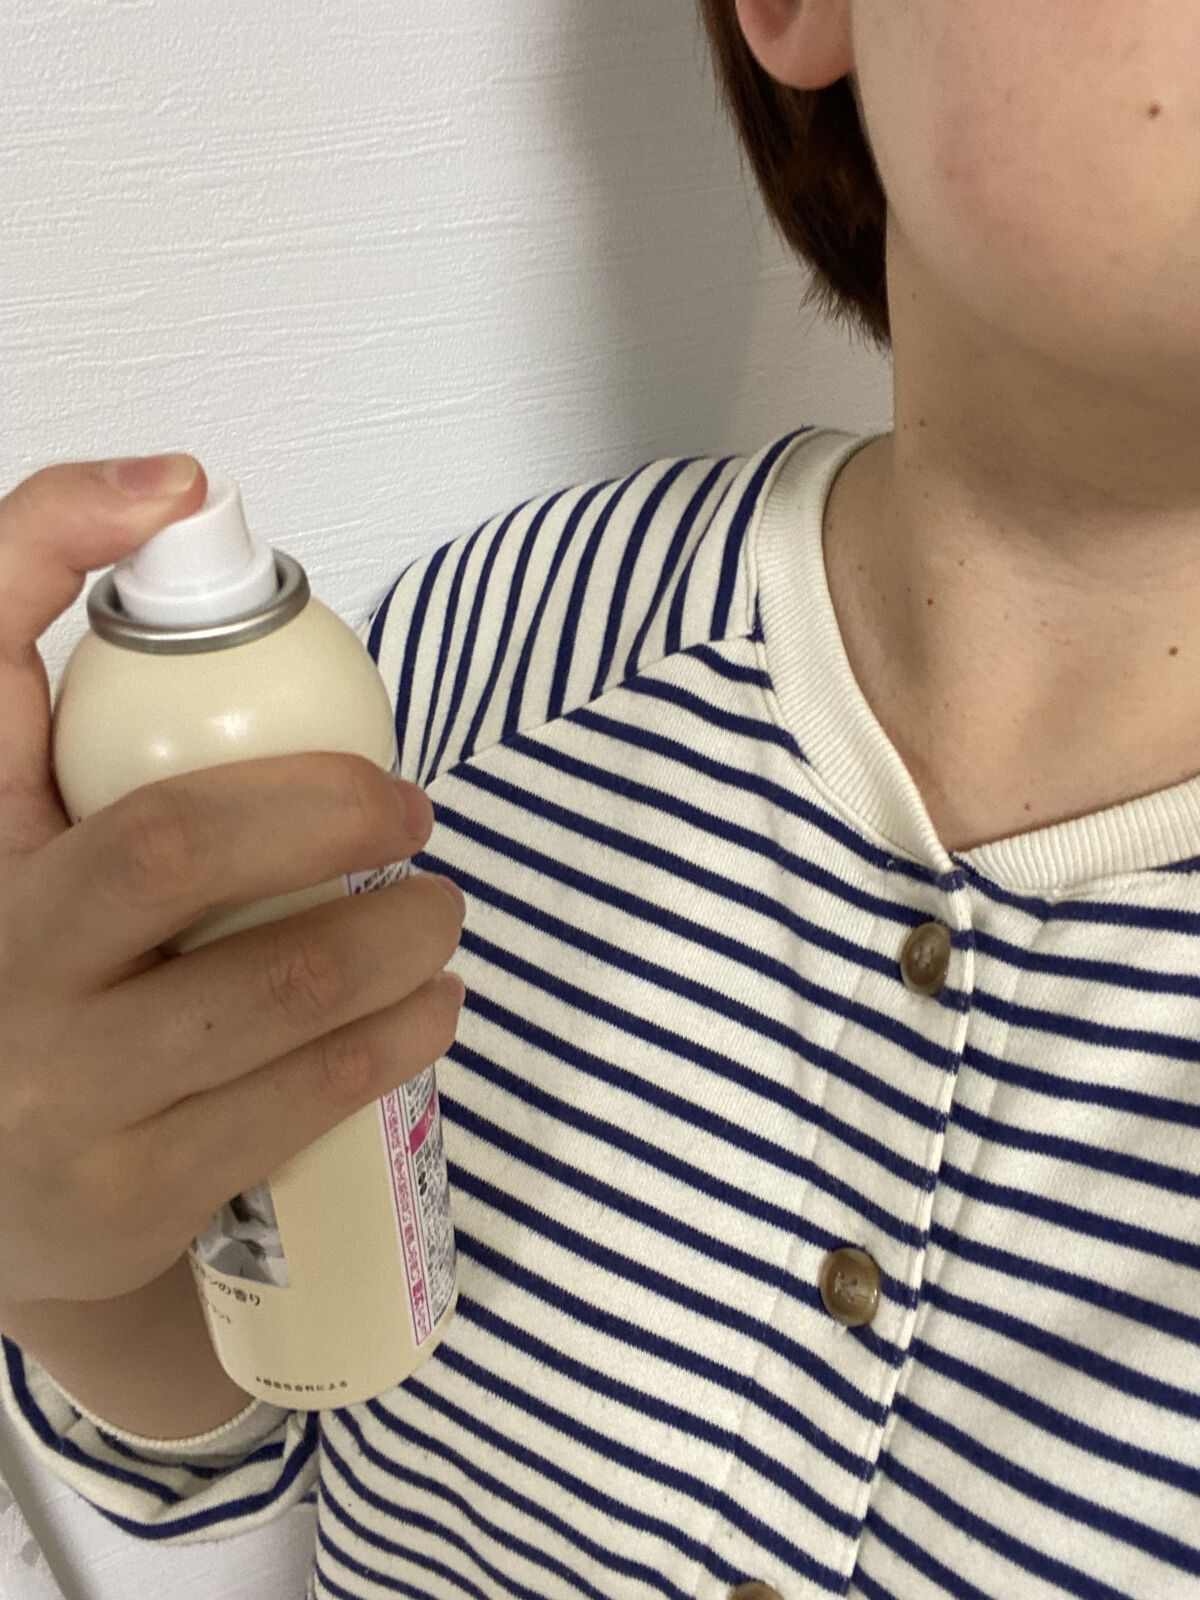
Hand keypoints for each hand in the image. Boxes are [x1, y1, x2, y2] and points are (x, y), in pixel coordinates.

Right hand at [0, 454, 463, 1308]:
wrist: (10, 1205)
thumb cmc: (54, 985)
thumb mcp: (40, 844)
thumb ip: (101, 723)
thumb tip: (186, 518)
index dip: (54, 535)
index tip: (179, 487)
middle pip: (176, 843)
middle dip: (329, 809)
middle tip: (408, 812)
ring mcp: (50, 1088)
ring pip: (275, 984)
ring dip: (400, 934)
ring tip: (435, 915)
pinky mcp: (125, 1196)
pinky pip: (303, 1093)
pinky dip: (397, 1033)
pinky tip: (426, 1007)